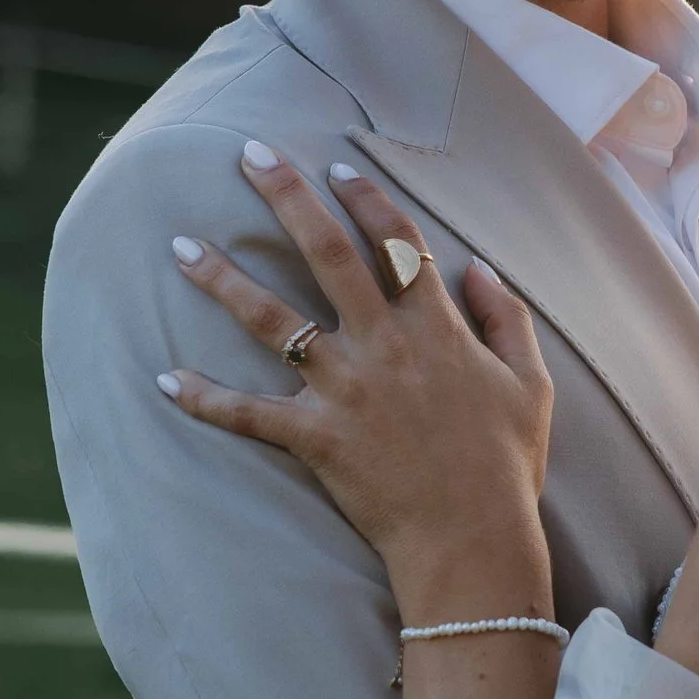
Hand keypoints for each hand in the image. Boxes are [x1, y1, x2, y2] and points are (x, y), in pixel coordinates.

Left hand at [158, 148, 554, 609]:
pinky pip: (249, 413)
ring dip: (223, 279)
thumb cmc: (507, 466)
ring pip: (272, 320)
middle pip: (326, 255)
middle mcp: (383, 346)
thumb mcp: (532, 385)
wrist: (473, 542)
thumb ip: (507, 319)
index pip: (397, 243)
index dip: (368, 199)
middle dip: (287, 198)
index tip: (339, 169)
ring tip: (182, 245)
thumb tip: (479, 269)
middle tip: (250, 155)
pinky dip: (205, 398)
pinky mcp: (315, 437)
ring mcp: (344, 390)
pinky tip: (165, 379)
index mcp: (436, 328)